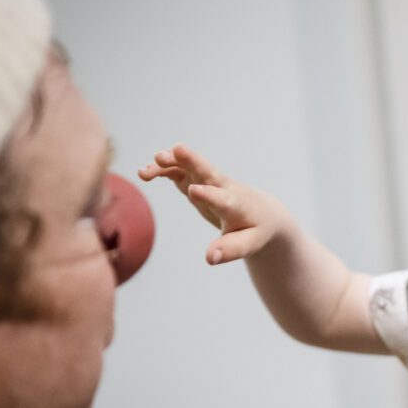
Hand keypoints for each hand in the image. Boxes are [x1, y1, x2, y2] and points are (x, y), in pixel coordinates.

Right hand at [139, 144, 289, 263]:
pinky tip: (144, 173)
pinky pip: (179, 171)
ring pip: (188, 167)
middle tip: (176, 149)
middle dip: (192, 160)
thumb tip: (210, 258)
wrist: (262, 212)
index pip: (223, 199)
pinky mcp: (197, 180)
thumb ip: (229, 250)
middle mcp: (222, 188)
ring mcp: (209, 181)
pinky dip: (163, 169)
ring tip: (145, 171)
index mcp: (236, 205)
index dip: (210, 195)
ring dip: (169, 164)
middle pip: (207, 171)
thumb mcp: (248, 244)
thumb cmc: (255, 230)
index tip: (194, 191)